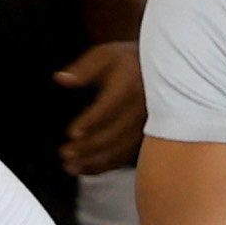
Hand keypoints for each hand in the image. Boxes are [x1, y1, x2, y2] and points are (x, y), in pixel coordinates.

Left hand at [55, 39, 144, 175]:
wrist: (164, 71)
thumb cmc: (127, 61)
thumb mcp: (105, 56)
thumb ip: (83, 69)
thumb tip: (61, 79)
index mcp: (129, 86)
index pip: (109, 108)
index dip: (90, 123)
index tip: (71, 133)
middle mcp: (142, 110)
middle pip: (113, 134)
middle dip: (88, 147)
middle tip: (64, 153)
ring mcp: (147, 127)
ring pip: (120, 150)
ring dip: (94, 161)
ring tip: (70, 166)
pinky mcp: (146, 140)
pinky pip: (126, 157)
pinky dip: (105, 166)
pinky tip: (84, 169)